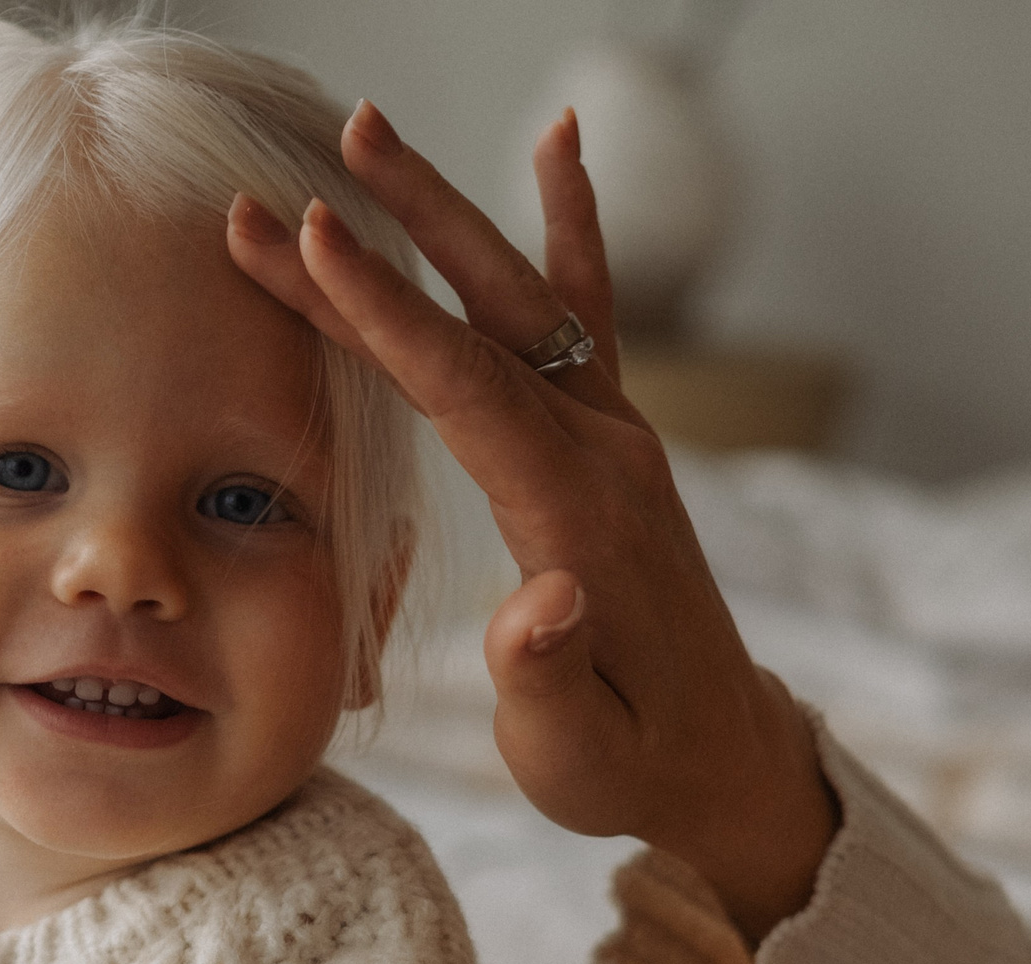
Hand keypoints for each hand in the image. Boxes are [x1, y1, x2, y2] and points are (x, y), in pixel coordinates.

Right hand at [226, 102, 834, 943]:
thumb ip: (548, 680)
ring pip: (516, 297)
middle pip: (484, 315)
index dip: (382, 310)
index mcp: (576, 516)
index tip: (308, 236)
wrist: (722, 751)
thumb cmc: (631, 762)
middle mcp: (602, 451)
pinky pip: (585, 306)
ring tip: (366, 132)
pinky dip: (569, 218)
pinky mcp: (611, 436)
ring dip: (441, 213)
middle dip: (398, 233)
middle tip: (318, 160)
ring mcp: (613, 433)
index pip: (465, 387)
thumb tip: (539, 606)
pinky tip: (561, 135)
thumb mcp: (575, 754)